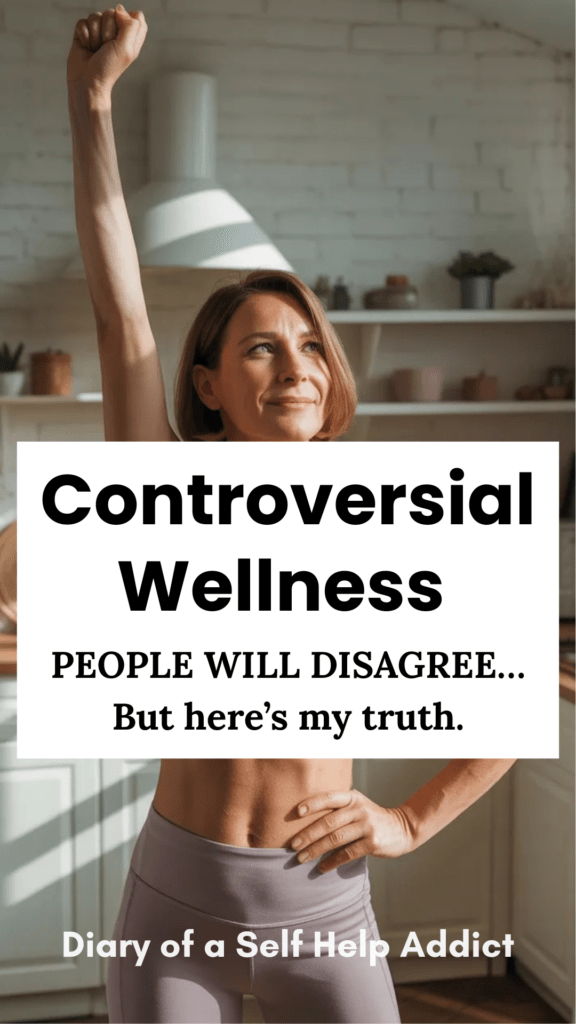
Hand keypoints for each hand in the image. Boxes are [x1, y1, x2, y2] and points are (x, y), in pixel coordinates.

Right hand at [67, 5, 146, 95]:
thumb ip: (130, 25)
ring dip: (95, 35)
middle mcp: (116, 32)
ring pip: (96, 15)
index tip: (122, 37)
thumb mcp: (126, 48)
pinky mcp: (84, 33)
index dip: (128, 21)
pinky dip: (84, 35)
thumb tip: (119, 8)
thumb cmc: (108, 68)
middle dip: (107, 30)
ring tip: (96, 49)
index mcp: (131, 37)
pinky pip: (83, 22)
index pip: (136, 16)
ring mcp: (99, 31)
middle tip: (106, 47)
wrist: (87, 81)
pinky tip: (86, 47)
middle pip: (113, 12)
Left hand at [289, 789, 414, 872]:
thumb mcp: (358, 805)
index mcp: (352, 797)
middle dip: (308, 834)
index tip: (297, 813)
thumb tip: (305, 820)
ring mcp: (367, 826)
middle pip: (328, 822)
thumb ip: (338, 808)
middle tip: (293, 845)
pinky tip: (321, 868)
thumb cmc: (371, 818)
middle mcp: (359, 809)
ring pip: (335, 839)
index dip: (313, 804)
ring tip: (301, 859)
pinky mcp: (373, 843)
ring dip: (315, 850)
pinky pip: (347, 853)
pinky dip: (332, 862)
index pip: (329, 798)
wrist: (403, 828)